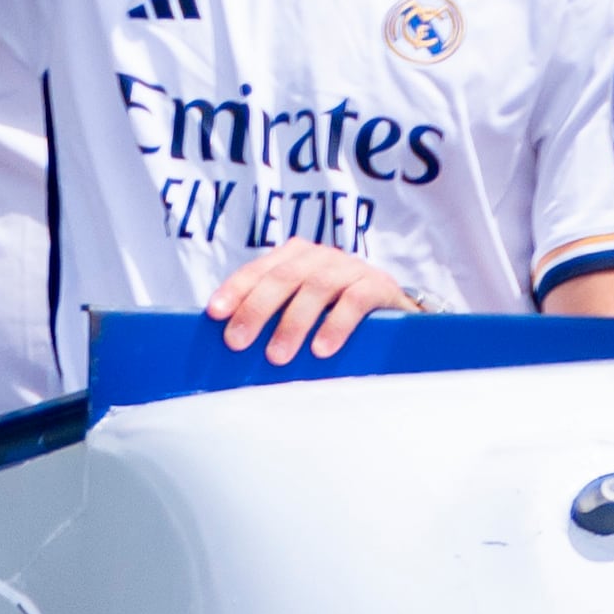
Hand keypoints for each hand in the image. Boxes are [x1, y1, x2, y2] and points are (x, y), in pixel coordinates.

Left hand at [208, 241, 415, 362]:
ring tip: (277, 356)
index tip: (215, 313)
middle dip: (257, 309)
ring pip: (316, 287)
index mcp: (297, 257)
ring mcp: (352, 269)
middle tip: (238, 342)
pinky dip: (335, 325)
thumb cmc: (337, 316)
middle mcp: (322, 257)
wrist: (398, 314)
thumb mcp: (303, 309)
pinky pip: (355, 301)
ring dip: (293, 322)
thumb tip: (231, 340)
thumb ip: (274, 315)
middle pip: (284, 277)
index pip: (260, 269)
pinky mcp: (380, 286)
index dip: (236, 289)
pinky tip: (322, 349)